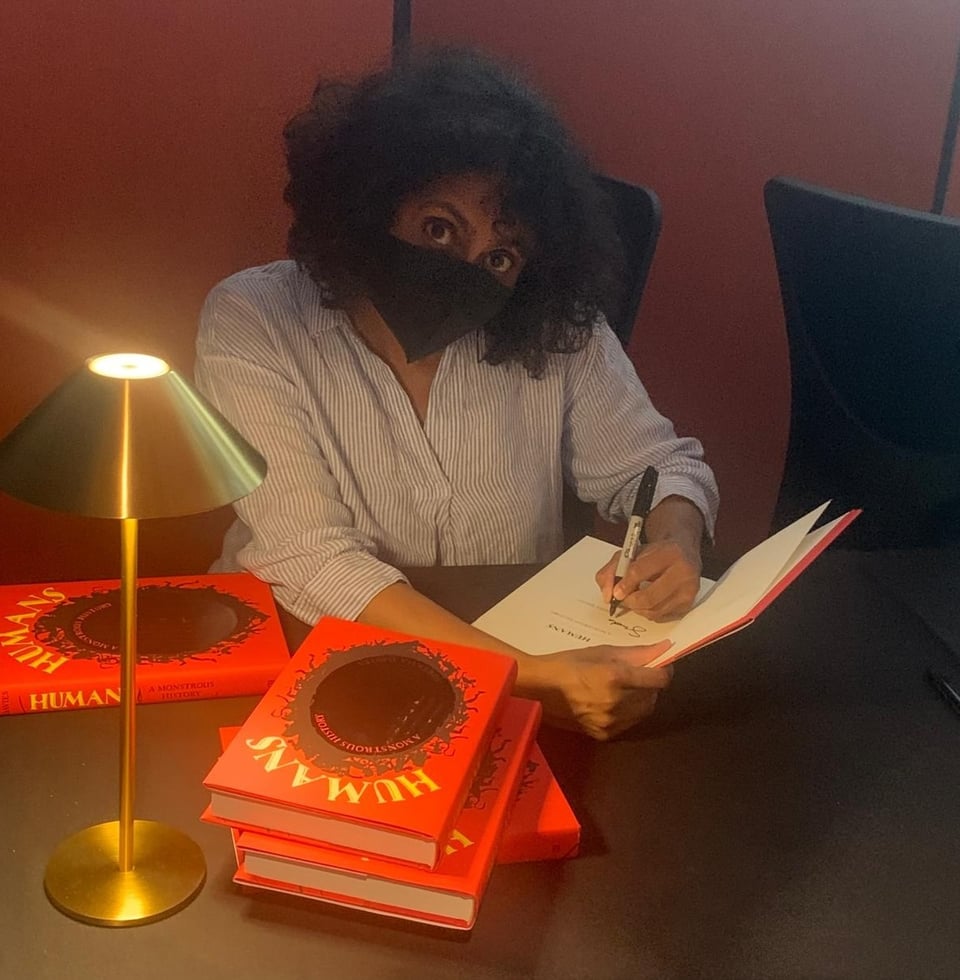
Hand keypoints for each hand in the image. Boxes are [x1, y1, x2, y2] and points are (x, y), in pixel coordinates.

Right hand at [521, 642, 673, 739]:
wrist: (538, 690)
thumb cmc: (568, 664)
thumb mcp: (601, 652)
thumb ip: (636, 653)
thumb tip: (665, 648)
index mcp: (615, 677)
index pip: (658, 679)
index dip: (663, 671)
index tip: (659, 665)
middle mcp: (616, 702)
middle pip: (653, 696)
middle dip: (650, 684)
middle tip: (636, 675)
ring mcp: (610, 722)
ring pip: (643, 711)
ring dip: (641, 699)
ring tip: (624, 688)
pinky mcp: (603, 735)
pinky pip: (629, 723)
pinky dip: (628, 713)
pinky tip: (613, 702)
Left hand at [596, 538, 700, 620]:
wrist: (681, 553)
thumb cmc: (655, 554)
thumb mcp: (631, 553)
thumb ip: (612, 570)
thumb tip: (608, 595)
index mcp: (668, 552)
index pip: (639, 571)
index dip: (624, 584)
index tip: (615, 592)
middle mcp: (683, 571)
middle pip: (648, 597)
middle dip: (629, 601)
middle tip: (622, 598)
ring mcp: (688, 590)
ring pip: (654, 610)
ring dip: (637, 608)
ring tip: (633, 598)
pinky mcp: (688, 604)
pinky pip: (661, 616)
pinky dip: (648, 611)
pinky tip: (646, 601)